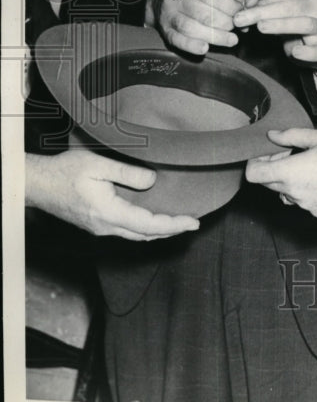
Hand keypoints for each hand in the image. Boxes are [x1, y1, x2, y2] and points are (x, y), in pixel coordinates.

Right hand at [26, 150, 199, 240]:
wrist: (37, 184)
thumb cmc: (64, 172)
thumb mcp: (98, 165)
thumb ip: (128, 173)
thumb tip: (153, 181)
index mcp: (109, 213)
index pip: (149, 225)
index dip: (174, 225)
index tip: (194, 222)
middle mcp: (106, 227)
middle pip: (146, 234)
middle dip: (171, 230)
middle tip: (192, 223)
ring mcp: (99, 228)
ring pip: (136, 235)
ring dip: (158, 231)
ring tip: (177, 223)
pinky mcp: (95, 225)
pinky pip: (126, 231)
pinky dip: (144, 227)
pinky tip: (151, 219)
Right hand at [146, 0, 241, 55]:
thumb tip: (246, 11)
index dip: (230, 5)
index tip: (241, 12)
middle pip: (203, 13)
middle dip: (225, 22)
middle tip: (237, 26)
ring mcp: (169, 15)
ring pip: (191, 27)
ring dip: (214, 36)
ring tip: (231, 40)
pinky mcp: (165, 30)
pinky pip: (177, 39)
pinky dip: (191, 45)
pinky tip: (204, 49)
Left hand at [234, 0, 316, 68]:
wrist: (311, 40)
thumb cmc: (291, 17)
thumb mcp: (277, 2)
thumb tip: (246, 2)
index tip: (243, 7)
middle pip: (292, 7)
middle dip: (264, 12)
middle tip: (241, 19)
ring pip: (305, 24)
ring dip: (281, 25)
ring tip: (261, 27)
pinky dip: (308, 52)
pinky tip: (295, 52)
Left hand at [245, 128, 316, 217]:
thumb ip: (292, 136)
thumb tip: (273, 135)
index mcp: (290, 172)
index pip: (254, 174)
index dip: (255, 162)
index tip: (266, 153)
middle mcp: (294, 192)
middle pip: (268, 183)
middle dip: (273, 168)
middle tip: (289, 153)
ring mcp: (306, 205)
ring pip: (285, 193)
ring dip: (288, 180)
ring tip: (308, 165)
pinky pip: (302, 201)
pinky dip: (304, 190)